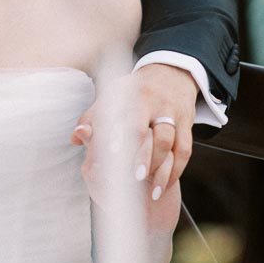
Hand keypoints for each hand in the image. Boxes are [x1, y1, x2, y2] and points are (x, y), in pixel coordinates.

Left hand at [72, 63, 197, 201]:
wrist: (170, 73)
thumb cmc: (133, 90)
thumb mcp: (112, 95)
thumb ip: (93, 117)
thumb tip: (76, 137)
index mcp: (130, 95)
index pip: (124, 117)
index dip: (118, 136)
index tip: (111, 155)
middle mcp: (153, 103)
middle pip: (150, 131)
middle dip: (143, 156)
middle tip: (134, 178)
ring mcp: (172, 113)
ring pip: (169, 142)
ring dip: (160, 168)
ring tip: (151, 189)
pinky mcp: (187, 123)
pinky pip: (185, 149)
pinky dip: (176, 169)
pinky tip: (164, 184)